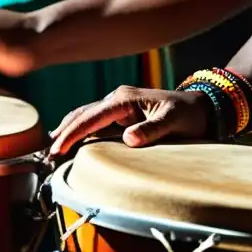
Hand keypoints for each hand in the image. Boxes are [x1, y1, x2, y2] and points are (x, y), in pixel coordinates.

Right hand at [48, 86, 210, 157]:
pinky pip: (93, 121)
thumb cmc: (189, 114)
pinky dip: (79, 129)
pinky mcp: (119, 115)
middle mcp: (115, 99)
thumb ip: (152, 129)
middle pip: (81, 114)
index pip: (91, 116)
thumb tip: (128, 139)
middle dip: (64, 132)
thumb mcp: (175, 121)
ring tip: (54, 146)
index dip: (73, 133)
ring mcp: (116, 106)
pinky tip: (69, 137)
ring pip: (84, 116)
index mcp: (124, 99)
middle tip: (50, 152)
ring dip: (68, 130)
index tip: (59, 148)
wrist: (201, 108)